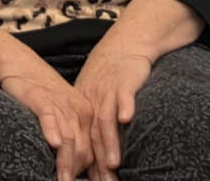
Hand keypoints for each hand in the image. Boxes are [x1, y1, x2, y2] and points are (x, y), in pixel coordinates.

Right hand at [0, 66, 94, 180]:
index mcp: (87, 115)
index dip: (99, 172)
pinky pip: (50, 118)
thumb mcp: (62, 113)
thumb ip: (72, 136)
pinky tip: (53, 144)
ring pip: (69, 140)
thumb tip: (76, 166)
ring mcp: (61, 105)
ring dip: (66, 164)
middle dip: (80, 173)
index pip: (97, 150)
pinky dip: (52, 132)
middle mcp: (78, 110)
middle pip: (84, 150)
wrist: (19, 64)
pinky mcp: (42, 99)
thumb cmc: (39, 93)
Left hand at [74, 40, 154, 180]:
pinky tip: (126, 119)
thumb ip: (93, 124)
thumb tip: (90, 156)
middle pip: (93, 136)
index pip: (83, 140)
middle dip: (96, 163)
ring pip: (105, 120)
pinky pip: (123, 95)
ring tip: (112, 164)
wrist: (125, 45)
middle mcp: (93, 101)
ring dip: (109, 142)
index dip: (86, 164)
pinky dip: (124, 106)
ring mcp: (108, 91)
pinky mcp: (124, 81)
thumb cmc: (111, 76)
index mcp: (83, 107)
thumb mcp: (96, 98)